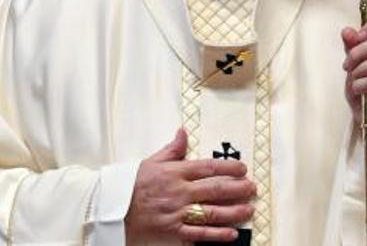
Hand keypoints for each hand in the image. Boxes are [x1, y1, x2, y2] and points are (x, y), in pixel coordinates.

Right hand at [124, 128, 255, 242]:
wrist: (114, 208)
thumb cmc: (132, 184)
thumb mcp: (151, 162)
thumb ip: (171, 149)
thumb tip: (183, 132)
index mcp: (174, 172)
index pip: (207, 167)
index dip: (228, 167)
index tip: (242, 168)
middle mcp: (179, 192)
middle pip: (215, 189)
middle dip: (237, 189)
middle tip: (252, 188)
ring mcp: (178, 212)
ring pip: (212, 212)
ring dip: (234, 211)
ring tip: (248, 209)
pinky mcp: (174, 230)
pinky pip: (199, 233)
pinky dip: (217, 234)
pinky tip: (232, 234)